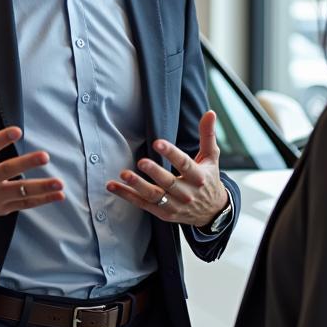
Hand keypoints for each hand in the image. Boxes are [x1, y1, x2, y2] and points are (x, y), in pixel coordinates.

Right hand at [0, 100, 64, 220]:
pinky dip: (42, 200)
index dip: (1, 139)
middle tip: (45, 156)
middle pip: (7, 171)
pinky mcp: (3, 207)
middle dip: (27, 163)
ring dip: (41, 187)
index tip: (17, 130)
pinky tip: (58, 195)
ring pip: (20, 191)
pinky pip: (25, 203)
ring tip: (59, 183)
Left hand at [106, 111, 227, 227]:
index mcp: (198, 177)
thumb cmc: (208, 179)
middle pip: (169, 182)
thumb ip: (208, 135)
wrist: (212, 212)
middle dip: (154, 172)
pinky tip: (113, 186)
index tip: (158, 143)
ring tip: (124, 174)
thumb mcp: (211, 158)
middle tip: (141, 161)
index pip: (184, 164)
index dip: (171, 153)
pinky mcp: (163, 213)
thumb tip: (210, 113)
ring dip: (137, 186)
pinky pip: (143, 204)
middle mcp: (187, 193)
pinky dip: (127, 196)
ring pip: (154, 196)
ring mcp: (175, 205)